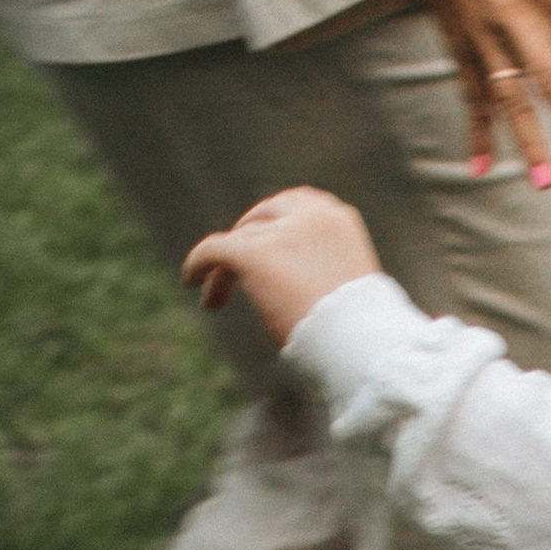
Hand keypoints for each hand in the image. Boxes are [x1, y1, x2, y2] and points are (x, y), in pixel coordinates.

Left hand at [182, 187, 382, 345]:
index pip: (297, 204)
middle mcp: (312, 216)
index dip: (274, 225)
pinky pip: (214, 249)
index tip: (265, 245)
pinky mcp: (255, 253)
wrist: (359, 345)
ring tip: (213, 301)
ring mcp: (283, 232)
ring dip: (225, 268)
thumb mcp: (348, 290)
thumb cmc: (360, 334)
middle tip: (234, 271)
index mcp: (339, 221)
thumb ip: (324, 274)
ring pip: (239, 240)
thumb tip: (303, 290)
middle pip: (263, 217)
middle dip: (246, 241)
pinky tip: (190, 280)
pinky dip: (199, 262)